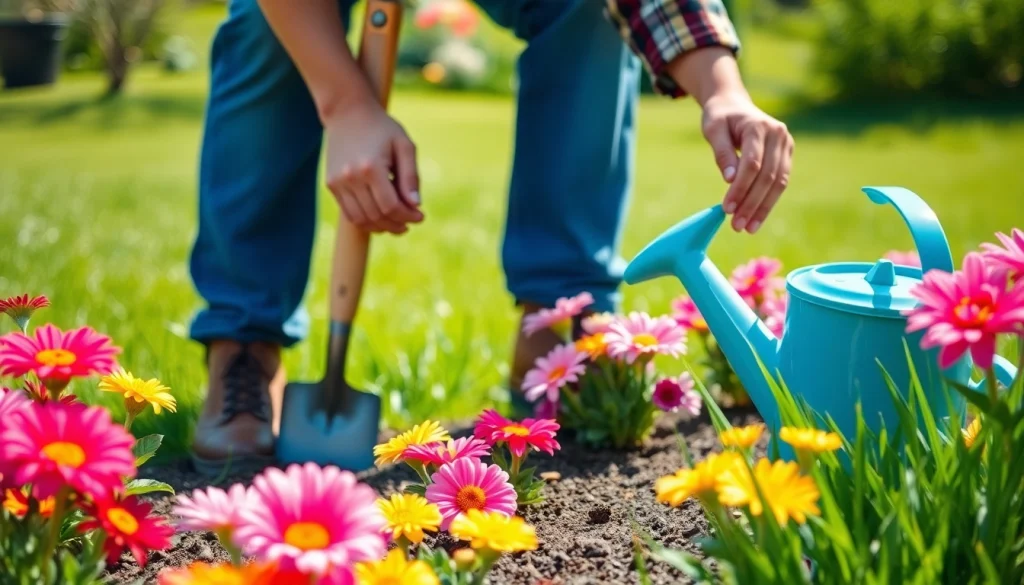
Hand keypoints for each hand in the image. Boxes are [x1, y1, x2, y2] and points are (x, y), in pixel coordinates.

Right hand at [324, 100, 422, 234]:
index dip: (408, 216)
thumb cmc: (382, 128)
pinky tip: (380, 218)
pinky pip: (349, 213)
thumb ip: (411, 176)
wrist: (348, 113)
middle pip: (376, 215)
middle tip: (410, 223)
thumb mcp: (404, 146)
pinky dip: (366, 221)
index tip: (421, 217)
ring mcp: (337, 182)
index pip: (390, 206)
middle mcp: (351, 177)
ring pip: (361, 219)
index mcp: (371, 167)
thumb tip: (415, 205)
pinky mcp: (331, 184)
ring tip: (396, 224)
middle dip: (397, 224)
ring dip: (381, 227)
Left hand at [701, 91, 793, 233]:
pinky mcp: (787, 155)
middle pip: (767, 176)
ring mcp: (786, 144)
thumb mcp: (713, 130)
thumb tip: (729, 180)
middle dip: (752, 203)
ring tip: (747, 228)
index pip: (752, 163)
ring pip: (778, 183)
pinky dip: (768, 202)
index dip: (740, 188)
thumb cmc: (720, 118)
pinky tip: (756, 219)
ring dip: (763, 208)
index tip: (726, 209)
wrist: (734, 105)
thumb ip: (722, 153)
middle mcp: (778, 134)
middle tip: (736, 226)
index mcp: (759, 126)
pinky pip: (780, 182)